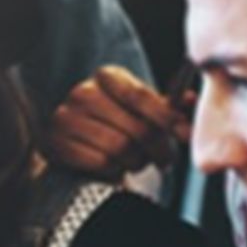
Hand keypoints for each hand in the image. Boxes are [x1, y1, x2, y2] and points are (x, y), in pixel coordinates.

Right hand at [45, 65, 190, 177]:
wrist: (75, 143)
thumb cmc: (117, 124)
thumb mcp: (141, 110)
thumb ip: (167, 107)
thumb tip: (190, 100)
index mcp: (107, 76)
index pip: (140, 96)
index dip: (167, 118)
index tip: (185, 134)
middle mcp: (82, 93)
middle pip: (135, 128)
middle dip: (157, 148)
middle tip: (164, 159)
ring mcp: (65, 118)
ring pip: (120, 148)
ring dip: (136, 161)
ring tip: (137, 161)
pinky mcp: (56, 144)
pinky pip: (101, 163)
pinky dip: (114, 170)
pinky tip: (114, 167)